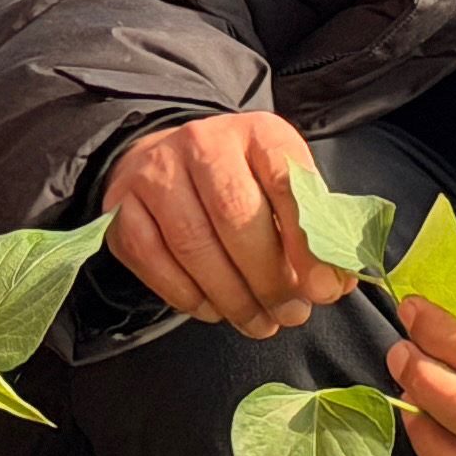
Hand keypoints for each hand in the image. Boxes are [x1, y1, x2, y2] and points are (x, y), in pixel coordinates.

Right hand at [105, 111, 354, 336]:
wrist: (169, 159)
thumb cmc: (242, 182)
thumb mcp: (285, 188)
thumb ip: (312, 230)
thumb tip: (333, 284)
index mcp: (256, 132)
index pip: (287, 185)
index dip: (308, 244)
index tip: (323, 290)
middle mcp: (202, 143)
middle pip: (237, 219)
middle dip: (269, 279)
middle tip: (291, 315)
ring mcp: (155, 173)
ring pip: (194, 246)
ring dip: (233, 298)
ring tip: (260, 323)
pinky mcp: (121, 208)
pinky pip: (154, 262)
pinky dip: (189, 296)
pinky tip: (215, 310)